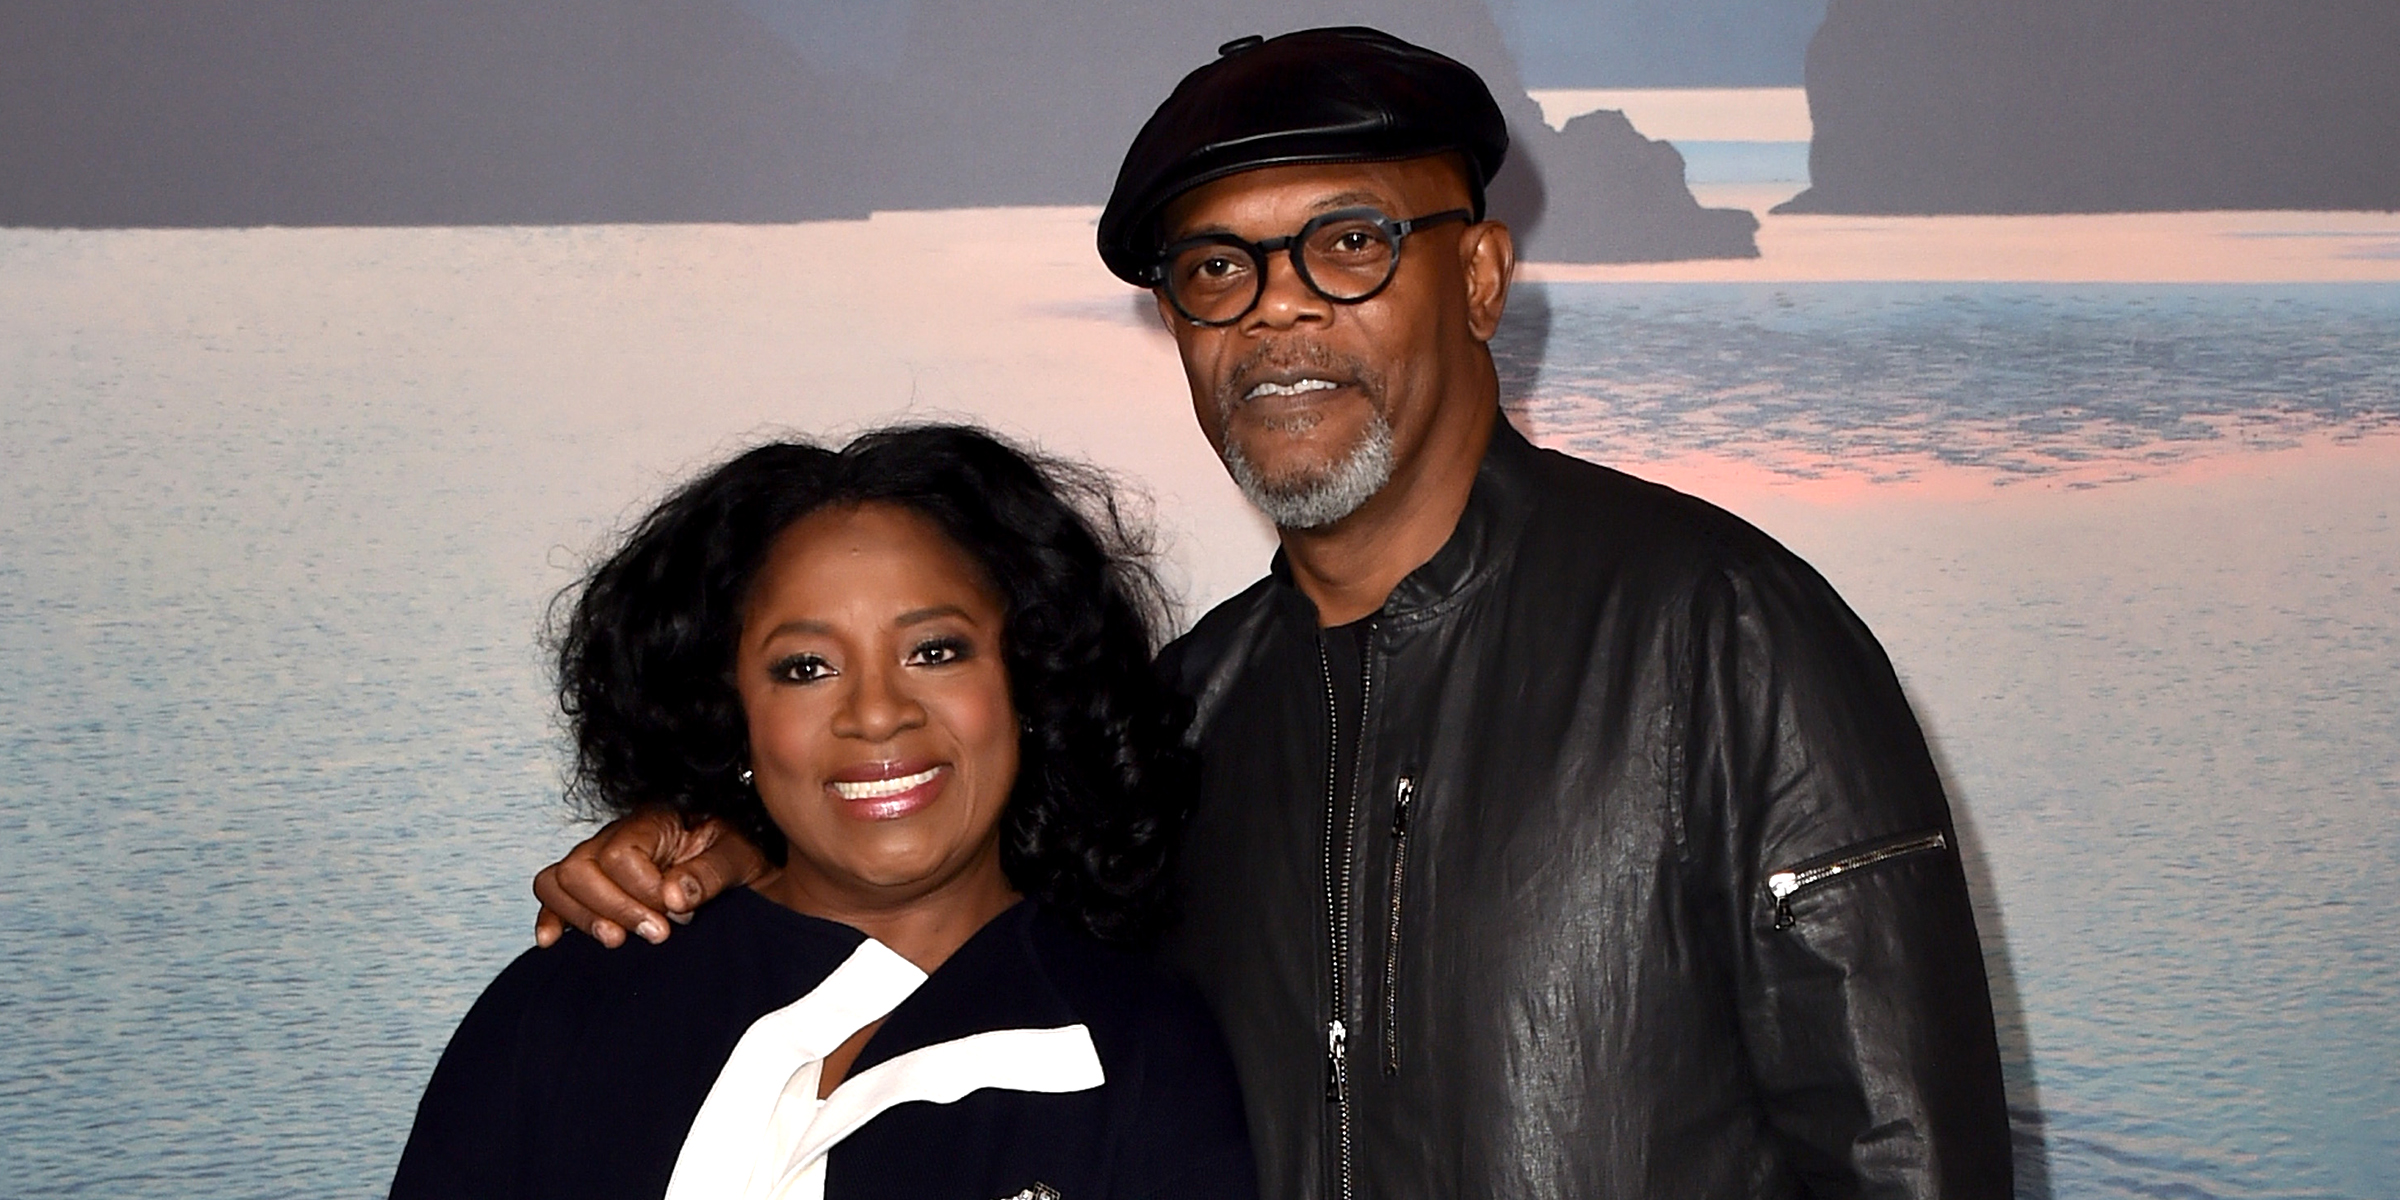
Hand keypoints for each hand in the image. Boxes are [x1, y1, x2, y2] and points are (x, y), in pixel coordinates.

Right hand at [531, 808, 765, 947]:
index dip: (643, 891)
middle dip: (614, 908)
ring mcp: (598, 860)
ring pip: (557, 881)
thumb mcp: (739, 858)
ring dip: (583, 917)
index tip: (678, 914)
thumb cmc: (740, 853)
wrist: (745, 861)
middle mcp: (616, 836)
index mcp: (652, 820)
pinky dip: (550, 918)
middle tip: (656, 933)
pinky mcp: (592, 887)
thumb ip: (709, 873)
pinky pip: (553, 895)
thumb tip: (672, 897)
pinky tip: (554, 941)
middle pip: (578, 869)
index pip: (620, 855)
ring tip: (618, 939)